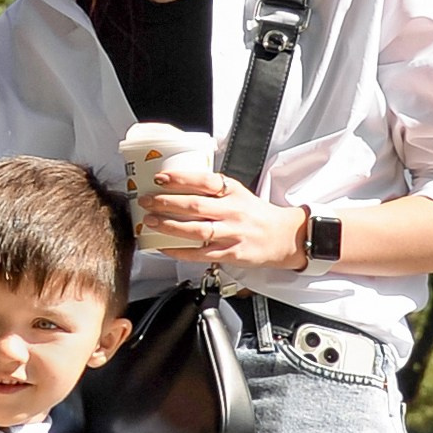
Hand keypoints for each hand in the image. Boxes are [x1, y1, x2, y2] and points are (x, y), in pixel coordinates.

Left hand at [140, 167, 308, 273]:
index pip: (204, 181)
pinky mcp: (232, 254)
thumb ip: (213, 190)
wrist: (286, 237)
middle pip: (195, 205)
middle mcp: (233, 211)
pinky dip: (180, 251)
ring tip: (151, 222)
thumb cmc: (257, 214)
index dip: (180, 178)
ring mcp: (233, 233)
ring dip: (170, 226)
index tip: (160, 178)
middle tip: (146, 200)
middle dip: (166, 202)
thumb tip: (178, 184)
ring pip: (197, 230)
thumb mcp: (239, 193)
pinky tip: (165, 248)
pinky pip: (202, 254)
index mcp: (233, 191)